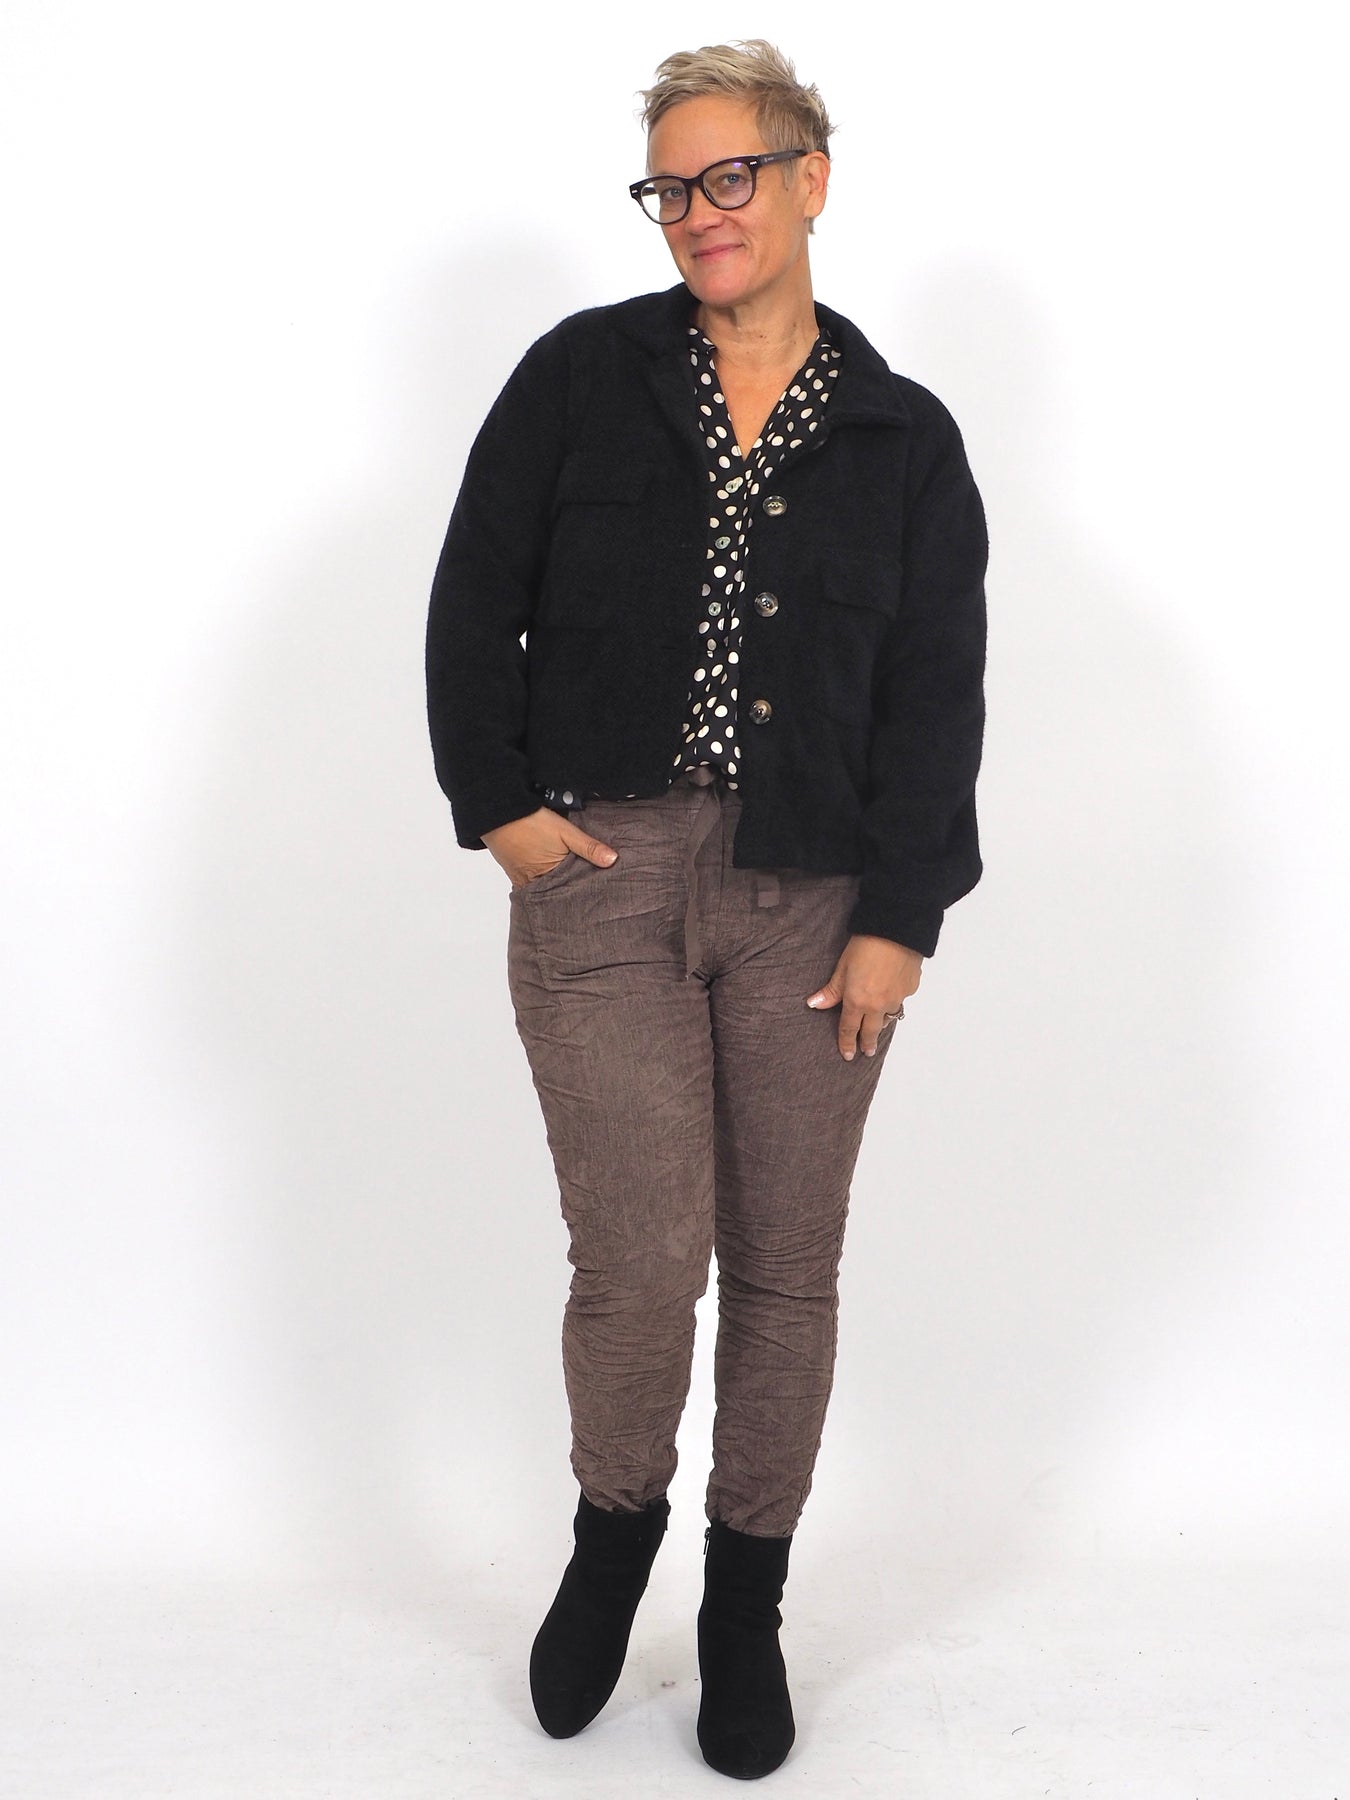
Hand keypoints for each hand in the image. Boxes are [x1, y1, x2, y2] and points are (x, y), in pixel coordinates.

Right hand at [482, 807, 617, 887]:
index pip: (569, 892)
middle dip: (568, 891)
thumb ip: (589, 847)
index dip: (581, 892)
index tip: (595, 895)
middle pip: (554, 891)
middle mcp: (531, 884)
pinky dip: (541, 877)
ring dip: (554, 884)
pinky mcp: (513, 870)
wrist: (497, 813)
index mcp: (547, 878)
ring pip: (543, 886)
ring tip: (571, 884)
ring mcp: (520, 878)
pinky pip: (530, 880)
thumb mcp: (565, 832)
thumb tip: (613, 861)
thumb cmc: (530, 822)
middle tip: (586, 897)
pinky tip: (550, 873)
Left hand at [806, 934, 922, 1060]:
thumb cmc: (866, 945)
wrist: (897, 931)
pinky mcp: (910, 989)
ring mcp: (896, 999)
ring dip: (881, 1022)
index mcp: (857, 1001)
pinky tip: (891, 994)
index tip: (847, 1054)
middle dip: (867, 1043)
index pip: (849, 1028)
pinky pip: (900, 1000)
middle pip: (871, 1031)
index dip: (847, 1043)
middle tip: (867, 1052)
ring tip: (878, 1025)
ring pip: (887, 1017)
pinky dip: (894, 1000)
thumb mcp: (842, 967)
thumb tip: (814, 1004)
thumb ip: (831, 990)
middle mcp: (878, 1005)